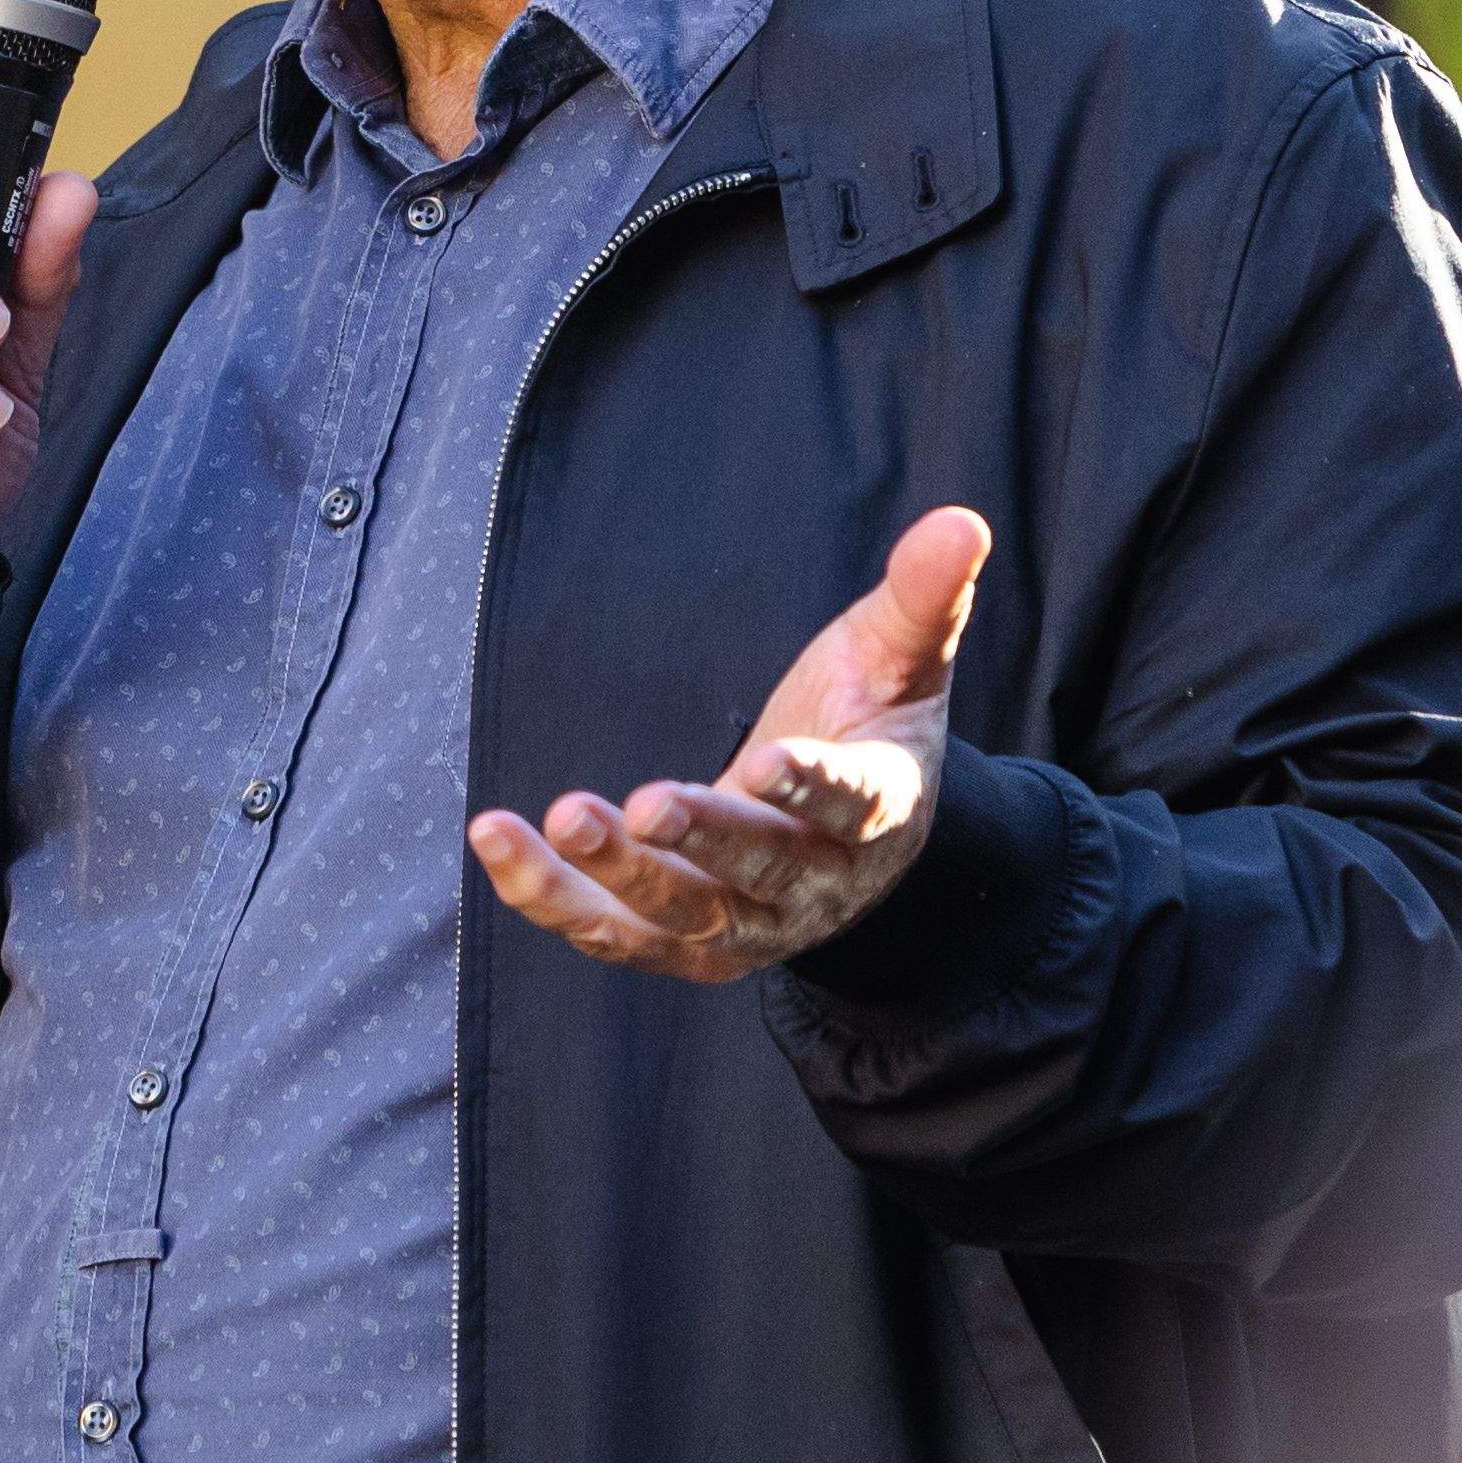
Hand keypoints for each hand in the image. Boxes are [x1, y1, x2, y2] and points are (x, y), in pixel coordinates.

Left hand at [470, 509, 991, 981]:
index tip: (770, 760)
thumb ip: (924, 598)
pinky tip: (498, 841)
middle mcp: (816, 882)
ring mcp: (751, 923)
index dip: (812, 786)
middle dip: (703, 842)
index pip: (851, 803)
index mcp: (878, 809)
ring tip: (555, 820)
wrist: (855, 837)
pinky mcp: (688, 942)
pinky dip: (554, 898)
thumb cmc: (871, 723)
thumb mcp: (901, 658)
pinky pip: (617, 933)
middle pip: (759, 873)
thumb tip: (963, 519)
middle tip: (641, 806)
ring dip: (612, 878)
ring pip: (680, 917)